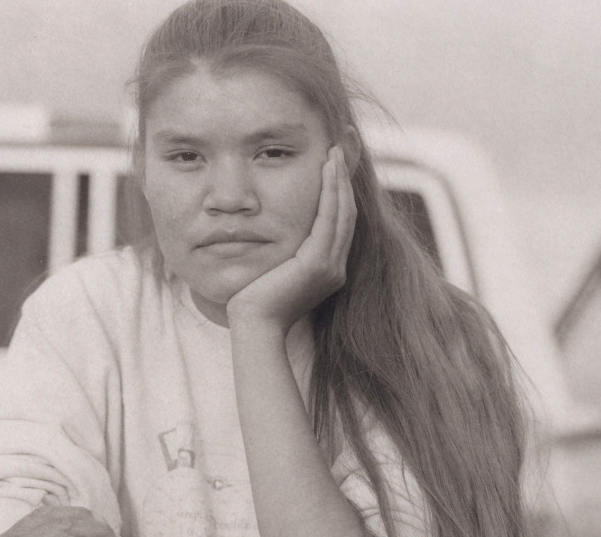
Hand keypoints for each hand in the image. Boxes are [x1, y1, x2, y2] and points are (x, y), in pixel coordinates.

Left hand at [225, 146, 355, 328]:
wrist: (253, 325)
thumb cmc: (254, 300)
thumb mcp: (275, 269)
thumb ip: (285, 251)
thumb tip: (274, 229)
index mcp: (328, 269)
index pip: (339, 223)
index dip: (341, 191)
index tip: (336, 164)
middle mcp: (336, 268)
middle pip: (347, 213)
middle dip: (345, 179)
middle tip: (343, 147)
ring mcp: (330, 267)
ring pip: (342, 212)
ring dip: (340, 179)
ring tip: (336, 152)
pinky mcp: (318, 264)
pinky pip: (329, 220)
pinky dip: (331, 192)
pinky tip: (327, 170)